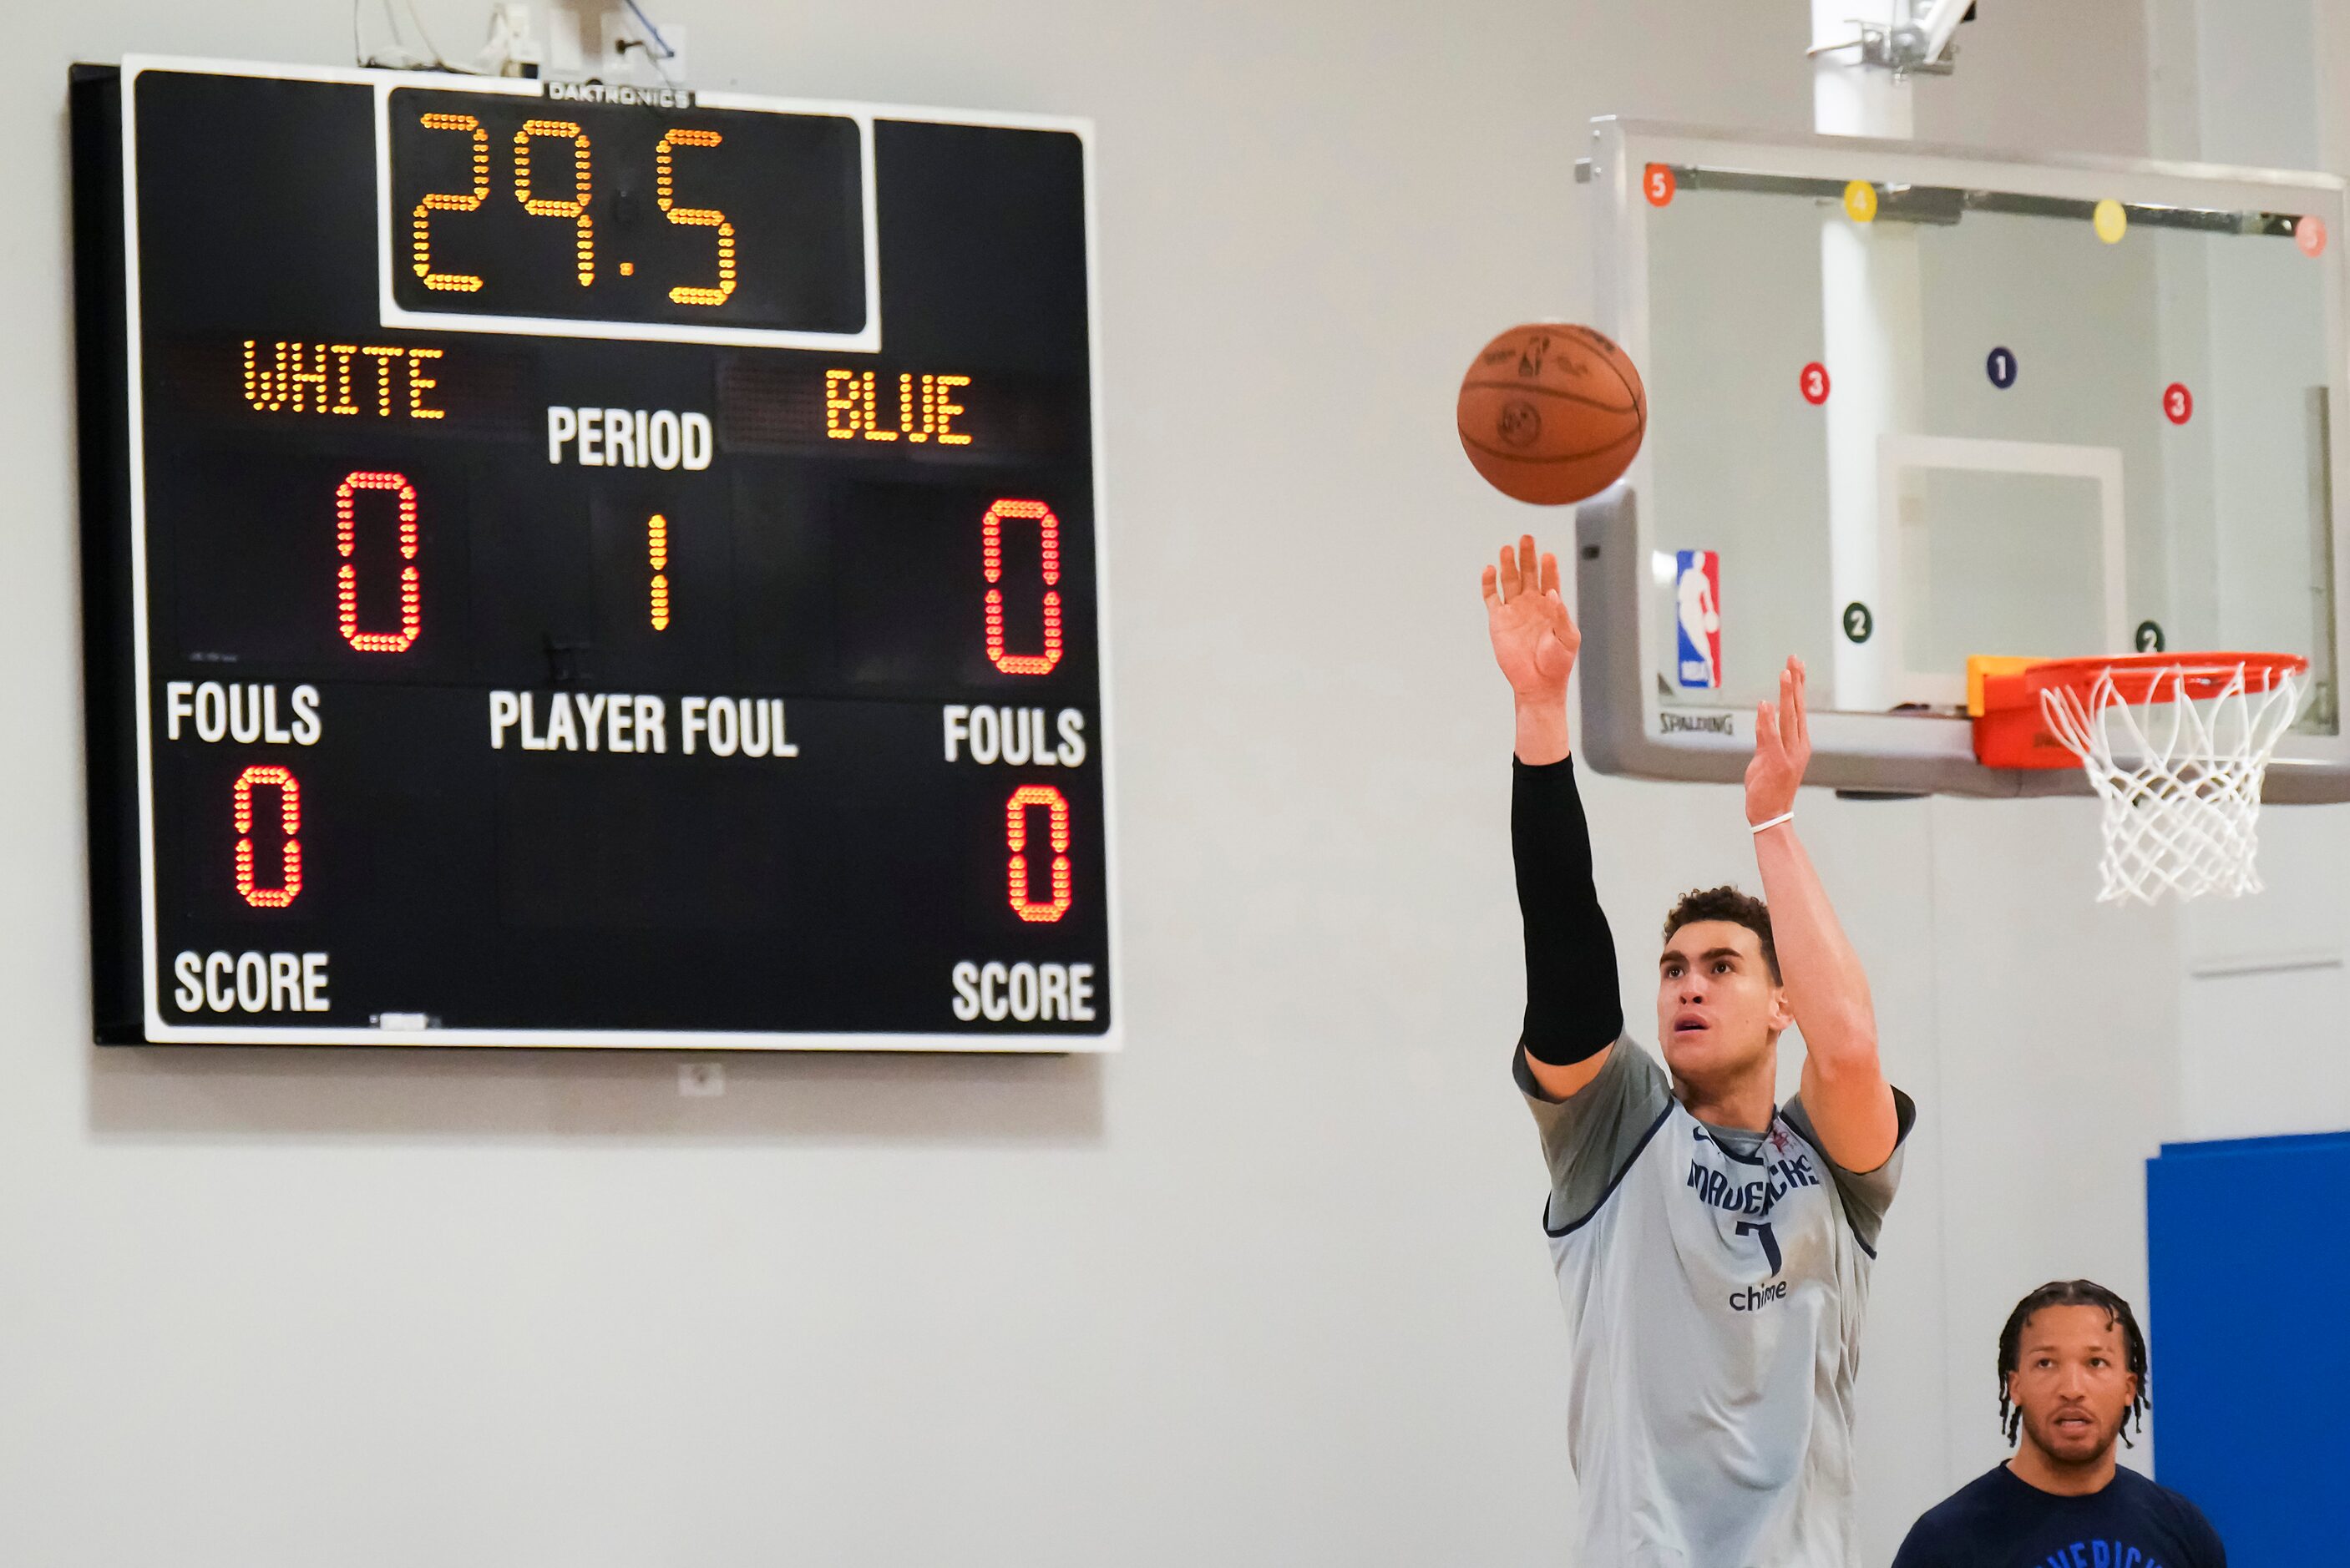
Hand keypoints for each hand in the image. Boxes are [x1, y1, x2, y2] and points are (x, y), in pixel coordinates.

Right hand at [1482, 534, 1579, 704]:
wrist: (1538, 683)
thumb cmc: (1557, 663)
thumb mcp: (1568, 639)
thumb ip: (1561, 615)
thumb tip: (1552, 593)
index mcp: (1551, 607)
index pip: (1550, 579)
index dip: (1549, 567)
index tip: (1548, 555)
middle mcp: (1531, 604)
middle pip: (1528, 573)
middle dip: (1527, 556)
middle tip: (1526, 538)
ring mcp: (1514, 610)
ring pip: (1509, 580)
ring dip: (1508, 564)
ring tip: (1508, 548)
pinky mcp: (1498, 620)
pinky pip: (1491, 597)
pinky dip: (1489, 583)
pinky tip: (1490, 569)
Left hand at [1746, 656, 1810, 823]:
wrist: (1771, 815)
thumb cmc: (1769, 787)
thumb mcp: (1767, 756)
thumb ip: (1767, 734)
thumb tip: (1766, 711)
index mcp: (1799, 744)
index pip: (1799, 709)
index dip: (1798, 686)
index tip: (1796, 665)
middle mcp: (1798, 746)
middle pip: (1798, 708)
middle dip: (1796, 682)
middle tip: (1794, 659)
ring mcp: (1788, 755)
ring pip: (1788, 718)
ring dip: (1787, 694)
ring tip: (1785, 673)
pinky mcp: (1775, 763)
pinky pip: (1770, 736)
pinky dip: (1767, 719)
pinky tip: (1766, 703)